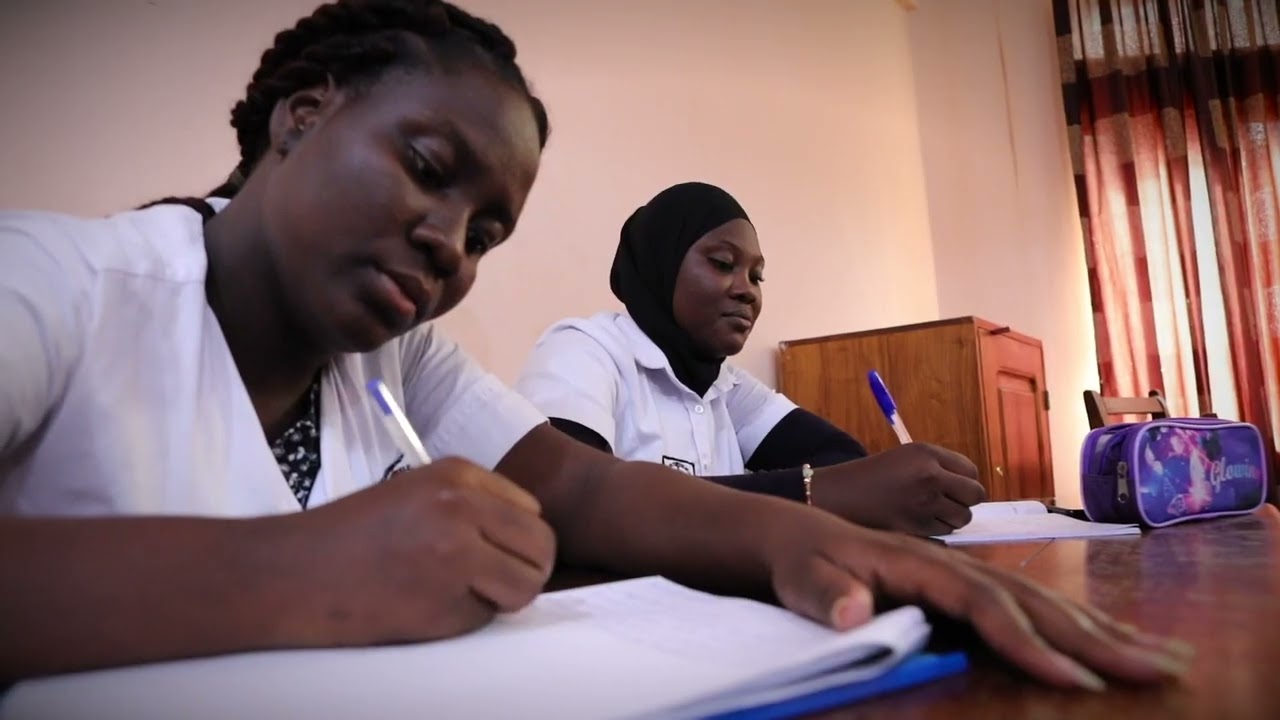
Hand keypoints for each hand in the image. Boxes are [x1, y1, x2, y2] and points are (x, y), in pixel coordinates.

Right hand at [292, 457, 555, 644]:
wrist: (294, 573)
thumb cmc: (350, 534)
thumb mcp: (416, 491)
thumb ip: (472, 504)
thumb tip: (526, 534)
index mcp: (458, 474)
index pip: (531, 510)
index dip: (517, 536)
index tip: (493, 549)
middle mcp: (464, 508)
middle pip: (541, 546)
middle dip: (526, 568)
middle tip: (496, 581)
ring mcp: (457, 555)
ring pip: (527, 585)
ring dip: (505, 595)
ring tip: (464, 593)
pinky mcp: (446, 601)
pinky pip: (487, 615)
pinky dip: (467, 617)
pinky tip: (428, 605)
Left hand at [762, 512, 1192, 688]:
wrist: (792, 533)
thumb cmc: (797, 560)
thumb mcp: (798, 576)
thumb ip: (826, 594)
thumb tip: (857, 613)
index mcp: (919, 566)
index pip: (987, 607)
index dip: (1031, 644)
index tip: (1076, 681)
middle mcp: (952, 566)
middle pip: (1036, 602)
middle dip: (1100, 638)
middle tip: (1165, 668)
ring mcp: (962, 575)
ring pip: (1045, 603)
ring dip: (1104, 631)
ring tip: (1164, 656)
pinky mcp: (963, 589)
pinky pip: (1029, 609)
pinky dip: (1073, 627)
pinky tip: (1105, 644)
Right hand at [809, 443, 985, 534]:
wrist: (838, 495)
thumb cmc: (871, 476)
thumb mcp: (906, 457)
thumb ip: (939, 467)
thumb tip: (971, 489)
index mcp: (927, 454)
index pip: (972, 470)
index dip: (964, 480)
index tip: (952, 486)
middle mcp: (930, 476)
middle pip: (975, 495)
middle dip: (964, 501)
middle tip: (945, 503)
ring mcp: (925, 504)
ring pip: (962, 518)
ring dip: (951, 518)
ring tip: (927, 513)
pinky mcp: (917, 529)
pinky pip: (944, 533)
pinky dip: (936, 532)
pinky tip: (916, 523)